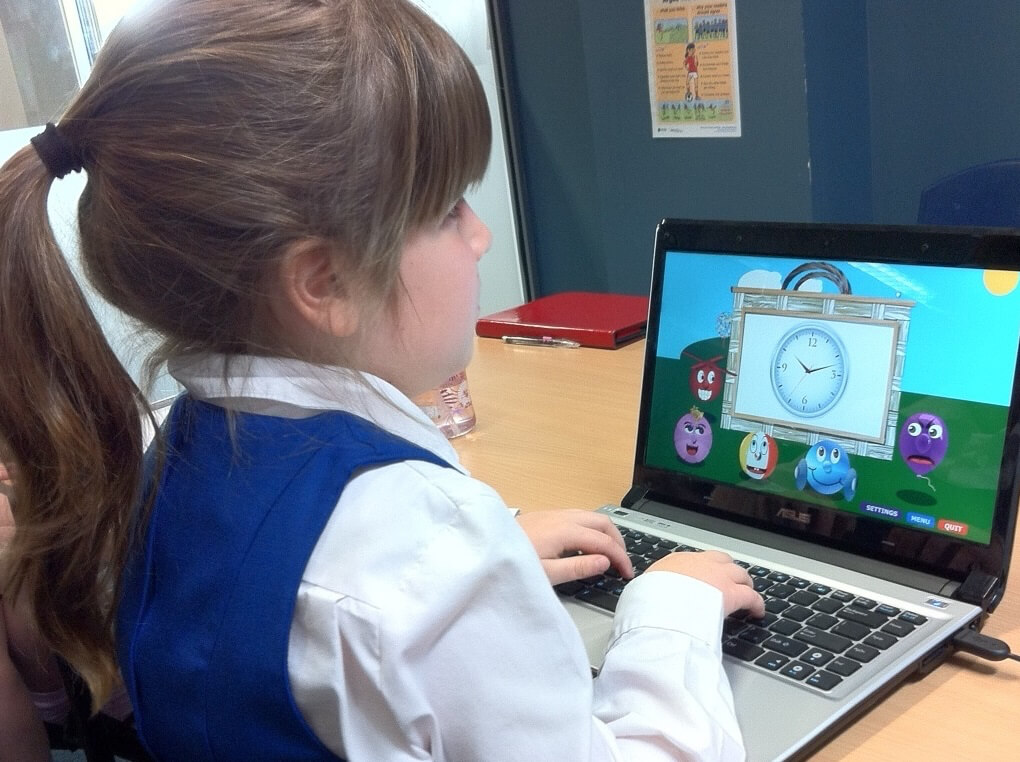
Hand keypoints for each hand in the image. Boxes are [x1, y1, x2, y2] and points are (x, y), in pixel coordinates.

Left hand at [516, 509, 633, 585]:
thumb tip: (605, 561)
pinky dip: (592, 528)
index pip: (604, 541)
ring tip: (610, 553)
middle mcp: (562, 517)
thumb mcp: (546, 574)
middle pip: (602, 522)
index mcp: (564, 530)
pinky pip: (579, 516)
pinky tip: (588, 544)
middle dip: (618, 541)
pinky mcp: (546, 515)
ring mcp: (553, 513)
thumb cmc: (511, 563)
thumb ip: (577, 567)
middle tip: (623, 562)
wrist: (484, 548)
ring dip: (606, 533)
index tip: (627, 574)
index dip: (620, 557)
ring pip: (591, 516)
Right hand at [647, 550, 763, 616]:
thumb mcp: (642, 590)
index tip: (704, 578)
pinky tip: (758, 611)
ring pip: (739, 573)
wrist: (662, 604)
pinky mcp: (733, 593)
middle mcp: (700, 563)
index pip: (695, 561)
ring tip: (746, 591)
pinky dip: (757, 603)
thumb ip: (649, 591)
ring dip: (743, 582)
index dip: (703, 570)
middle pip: (721, 560)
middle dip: (727, 569)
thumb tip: (641, 600)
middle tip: (729, 580)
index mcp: (677, 561)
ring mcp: (719, 576)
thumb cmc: (648, 599)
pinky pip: (752, 596)